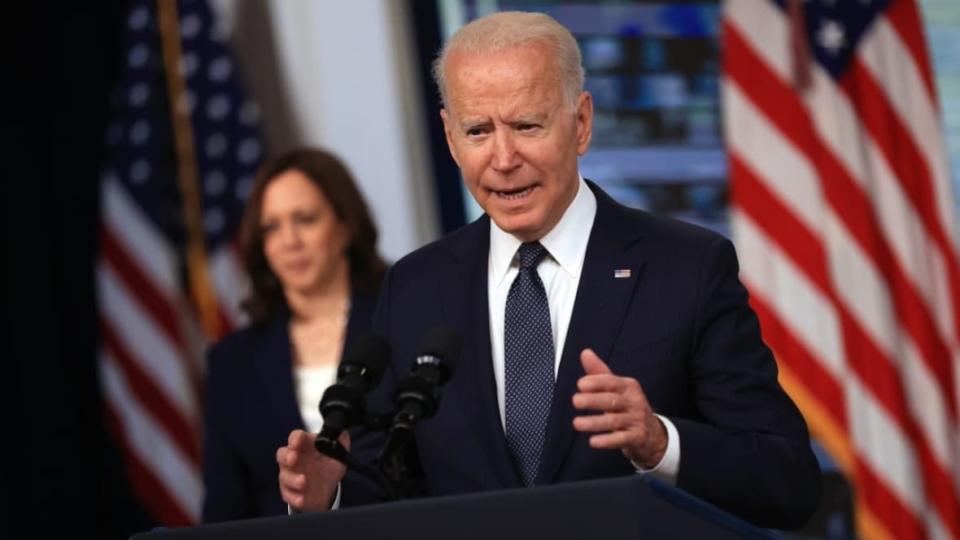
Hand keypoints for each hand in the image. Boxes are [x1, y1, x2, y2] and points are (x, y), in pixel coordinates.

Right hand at [277, 429, 348, 511]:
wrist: (327, 490)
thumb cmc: (327, 467)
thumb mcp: (337, 454)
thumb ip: (340, 443)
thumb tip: (344, 434)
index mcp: (304, 446)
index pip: (296, 437)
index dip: (295, 438)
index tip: (298, 441)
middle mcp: (294, 459)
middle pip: (282, 454)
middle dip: (286, 456)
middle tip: (293, 458)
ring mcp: (290, 476)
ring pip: (284, 475)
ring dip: (292, 478)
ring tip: (303, 481)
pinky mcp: (290, 492)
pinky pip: (287, 494)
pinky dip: (294, 497)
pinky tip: (302, 499)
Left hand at [571, 349, 667, 468]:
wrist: (652, 433)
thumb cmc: (628, 407)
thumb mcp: (617, 389)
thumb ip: (600, 373)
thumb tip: (585, 352)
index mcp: (628, 387)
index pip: (612, 382)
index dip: (596, 383)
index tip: (580, 385)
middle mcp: (635, 401)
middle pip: (612, 400)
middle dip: (593, 400)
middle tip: (575, 401)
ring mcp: (637, 420)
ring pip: (614, 421)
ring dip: (594, 423)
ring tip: (577, 423)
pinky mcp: (638, 437)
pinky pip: (621, 439)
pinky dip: (607, 441)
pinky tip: (593, 441)